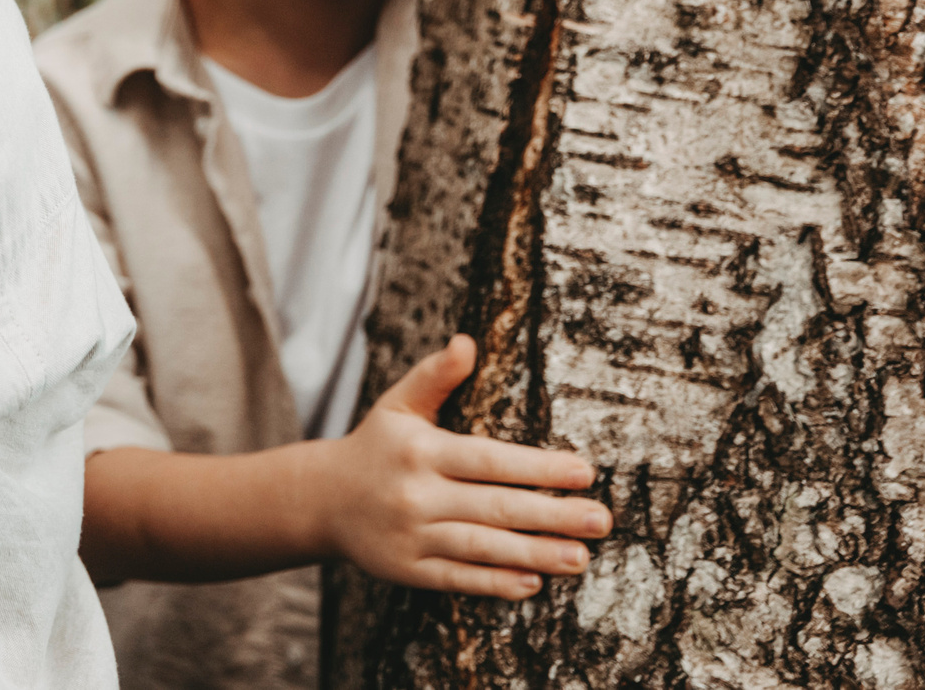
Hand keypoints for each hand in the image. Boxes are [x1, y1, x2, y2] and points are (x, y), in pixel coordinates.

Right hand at [320, 334, 611, 597]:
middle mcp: (416, 494)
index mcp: (420, 451)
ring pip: (481, 547)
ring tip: (579, 557)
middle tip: (601, 520)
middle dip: (553, 515)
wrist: (323, 500)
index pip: (489, 459)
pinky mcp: (407, 570)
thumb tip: (466, 342)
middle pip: (494, 506)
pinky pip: (457, 579)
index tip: (585, 472)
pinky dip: (495, 583)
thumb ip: (435, 376)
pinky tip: (533, 582)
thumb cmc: (377, 447)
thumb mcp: (398, 405)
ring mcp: (411, 535)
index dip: (538, 467)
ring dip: (534, 553)